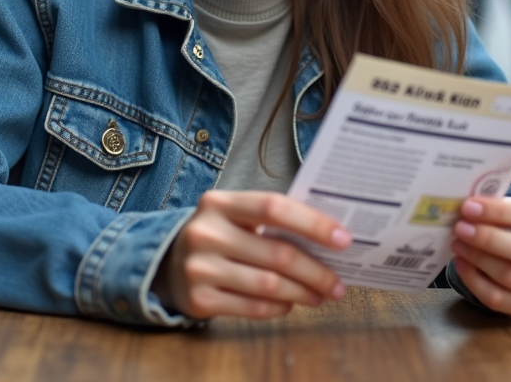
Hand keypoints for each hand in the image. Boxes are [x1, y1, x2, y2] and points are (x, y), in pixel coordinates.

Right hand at [153, 191, 350, 319]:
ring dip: (303, 293)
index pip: (274, 207)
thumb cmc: (219, 236)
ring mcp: (199, 267)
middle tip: (338, 283)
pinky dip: (278, 308)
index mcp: (219, 202)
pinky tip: (290, 304)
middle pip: (277, 253)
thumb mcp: (235, 217)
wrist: (167, 264)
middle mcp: (206, 232)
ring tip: (321, 295)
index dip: (313, 223)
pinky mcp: (198, 299)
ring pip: (269, 285)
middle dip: (316, 271)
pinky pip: (252, 308)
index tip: (343, 240)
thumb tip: (329, 237)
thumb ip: (272, 220)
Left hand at [450, 197, 510, 315]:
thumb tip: (468, 207)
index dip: (500, 211)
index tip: (470, 207)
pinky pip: (496, 297)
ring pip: (509, 275)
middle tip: (461, 227)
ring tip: (457, 243)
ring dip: (478, 258)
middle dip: (488, 238)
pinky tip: (461, 262)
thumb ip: (498, 206)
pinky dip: (473, 279)